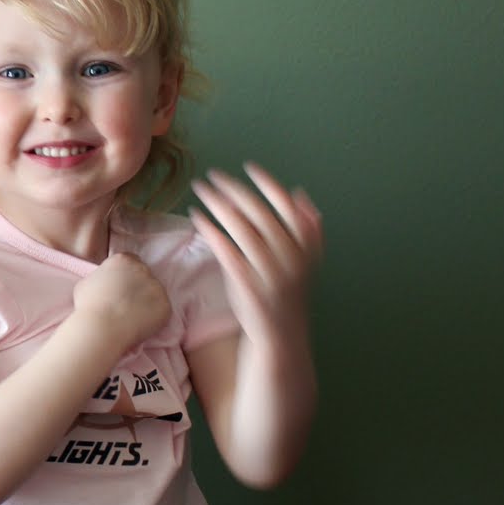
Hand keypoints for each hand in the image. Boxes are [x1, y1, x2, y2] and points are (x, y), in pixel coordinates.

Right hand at [72, 251, 170, 355]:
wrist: (102, 328)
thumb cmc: (89, 306)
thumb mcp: (86, 282)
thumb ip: (100, 277)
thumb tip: (104, 283)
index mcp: (123, 259)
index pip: (130, 262)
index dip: (125, 275)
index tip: (120, 287)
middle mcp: (143, 268)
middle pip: (144, 275)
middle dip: (137, 286)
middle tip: (126, 303)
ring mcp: (157, 286)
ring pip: (154, 293)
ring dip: (146, 301)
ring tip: (131, 317)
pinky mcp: (165, 305)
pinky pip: (161, 310)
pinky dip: (153, 317)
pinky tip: (139, 325)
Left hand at [189, 163, 321, 348]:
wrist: (281, 337)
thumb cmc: (286, 295)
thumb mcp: (304, 260)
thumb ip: (303, 229)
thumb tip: (299, 194)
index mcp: (306, 246)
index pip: (287, 204)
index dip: (267, 183)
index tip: (249, 167)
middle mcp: (291, 256)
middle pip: (260, 211)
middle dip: (234, 189)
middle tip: (213, 175)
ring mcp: (269, 271)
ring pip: (241, 227)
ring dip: (217, 203)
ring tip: (201, 190)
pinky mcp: (247, 285)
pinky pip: (225, 249)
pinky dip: (210, 229)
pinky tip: (197, 217)